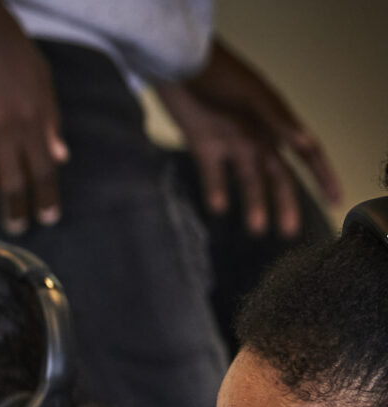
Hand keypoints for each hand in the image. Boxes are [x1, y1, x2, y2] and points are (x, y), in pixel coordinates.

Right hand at [0, 0, 67, 232]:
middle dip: (16, 211)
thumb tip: (59, 155)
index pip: (43, 168)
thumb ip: (49, 118)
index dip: (46, 198)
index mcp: (31, 115)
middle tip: (17, 227)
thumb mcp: (39, 75)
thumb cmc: (5, 43)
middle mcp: (3, 126)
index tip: (47, 218)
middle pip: (12, 182)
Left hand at [155, 38, 339, 237]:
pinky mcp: (204, 148)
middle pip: (277, 176)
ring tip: (256, 230)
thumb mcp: (252, 95)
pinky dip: (217, 192)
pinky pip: (213, 177)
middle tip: (287, 233)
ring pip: (248, 181)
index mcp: (277, 124)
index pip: (307, 154)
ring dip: (253, 205)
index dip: (322, 177)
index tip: (335, 201)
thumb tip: (305, 143)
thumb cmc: (221, 74)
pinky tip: (219, 209)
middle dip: (284, 203)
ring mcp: (231, 144)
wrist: (179, 67)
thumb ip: (277, 120)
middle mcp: (258, 137)